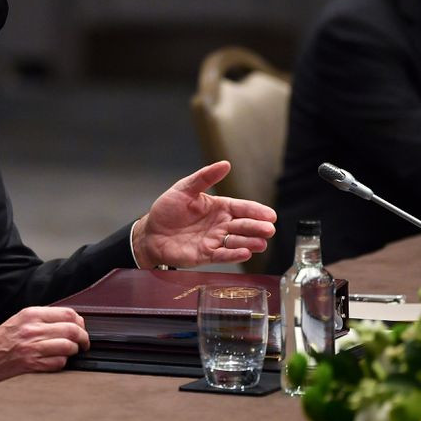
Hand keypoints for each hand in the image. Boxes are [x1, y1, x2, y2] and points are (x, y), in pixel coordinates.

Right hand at [0, 306, 88, 391]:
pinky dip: (62, 363)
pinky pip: (58, 363)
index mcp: (31, 314)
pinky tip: (57, 361)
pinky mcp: (31, 364)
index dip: (80, 323)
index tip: (81, 328)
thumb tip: (70, 322)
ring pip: (68, 346)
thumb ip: (44, 318)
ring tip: (71, 352)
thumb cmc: (0, 339)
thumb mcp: (21, 319)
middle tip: (84, 343)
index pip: (68, 313)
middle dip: (83, 338)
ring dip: (74, 351)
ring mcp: (32, 347)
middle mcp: (32, 329)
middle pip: (71, 330)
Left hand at [131, 160, 275, 267]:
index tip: (270, 215)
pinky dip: (234, 255)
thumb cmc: (167, 210)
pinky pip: (223, 255)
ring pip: (237, 242)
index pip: (242, 208)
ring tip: (261, 243)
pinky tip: (244, 253)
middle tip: (268, 229)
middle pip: (243, 226)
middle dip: (257, 228)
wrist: (150, 232)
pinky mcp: (206, 255)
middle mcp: (220, 225)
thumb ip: (205, 177)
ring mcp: (214, 240)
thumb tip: (225, 164)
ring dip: (250, 242)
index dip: (256, 211)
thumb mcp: (185, 188)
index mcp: (218, 207)